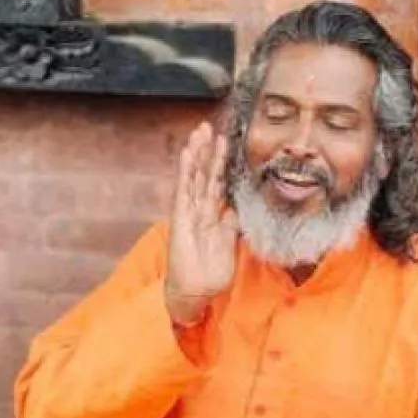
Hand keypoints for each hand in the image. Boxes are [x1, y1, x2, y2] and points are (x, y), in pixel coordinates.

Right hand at [164, 121, 236, 326]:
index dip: (221, 162)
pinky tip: (189, 154)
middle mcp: (200, 209)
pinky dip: (186, 171)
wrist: (196, 291)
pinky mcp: (181, 217)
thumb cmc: (211, 272)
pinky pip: (184, 190)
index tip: (225, 141)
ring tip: (200, 131)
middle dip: (207, 150)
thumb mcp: (230, 244)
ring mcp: (189, 211)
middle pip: (204, 173)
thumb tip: (236, 209)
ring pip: (195, 176)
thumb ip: (232, 225)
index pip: (217, 182)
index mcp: (213, 214)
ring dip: (197, 153)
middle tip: (209, 126)